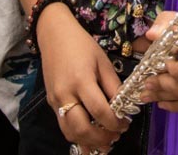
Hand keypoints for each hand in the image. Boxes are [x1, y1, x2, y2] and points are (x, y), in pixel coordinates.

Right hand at [36, 6, 126, 150]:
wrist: (54, 35)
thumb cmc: (82, 45)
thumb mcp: (103, 61)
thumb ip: (113, 85)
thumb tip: (124, 107)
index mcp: (81, 80)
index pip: (99, 111)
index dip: (114, 122)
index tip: (126, 123)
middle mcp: (65, 94)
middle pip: (81, 128)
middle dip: (101, 138)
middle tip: (117, 136)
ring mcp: (55, 101)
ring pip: (70, 132)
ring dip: (89, 142)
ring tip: (106, 143)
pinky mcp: (51, 103)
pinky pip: (64, 126)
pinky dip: (77, 136)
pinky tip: (90, 138)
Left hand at [141, 15, 177, 111]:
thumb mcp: (174, 19)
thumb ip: (163, 26)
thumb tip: (152, 34)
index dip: (175, 70)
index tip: (162, 65)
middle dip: (163, 86)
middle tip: (147, 83)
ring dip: (164, 97)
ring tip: (148, 94)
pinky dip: (177, 105)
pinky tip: (162, 102)